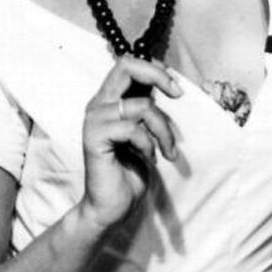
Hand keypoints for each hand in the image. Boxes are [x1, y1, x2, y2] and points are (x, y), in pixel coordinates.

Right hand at [79, 55, 181, 230]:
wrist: (111, 206)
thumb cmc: (129, 172)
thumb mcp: (144, 133)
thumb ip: (146, 109)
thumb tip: (167, 85)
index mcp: (107, 101)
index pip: (127, 65)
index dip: (155, 70)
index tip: (176, 90)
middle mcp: (98, 105)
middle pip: (125, 67)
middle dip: (158, 77)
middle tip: (178, 95)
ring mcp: (94, 120)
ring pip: (142, 107)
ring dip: (163, 131)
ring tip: (166, 151)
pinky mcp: (94, 138)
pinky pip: (133, 130)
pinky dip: (149, 146)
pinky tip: (149, 160)